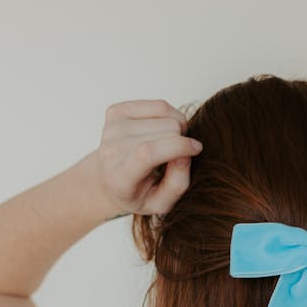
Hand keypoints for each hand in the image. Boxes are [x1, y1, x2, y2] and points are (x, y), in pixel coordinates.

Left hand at [95, 98, 203, 216]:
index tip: (196, 148)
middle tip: (176, 156)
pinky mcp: (116, 111)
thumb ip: (177, 183)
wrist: (109, 181)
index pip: (148, 152)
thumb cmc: (140, 194)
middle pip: (164, 129)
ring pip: (164, 113)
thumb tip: (186, 152)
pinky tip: (162, 132)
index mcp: (119, 177)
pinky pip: (158, 104)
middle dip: (180, 140)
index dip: (178, 146)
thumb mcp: (162, 202)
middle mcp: (110, 150)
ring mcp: (111, 128)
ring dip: (175, 128)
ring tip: (168, 145)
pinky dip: (169, 116)